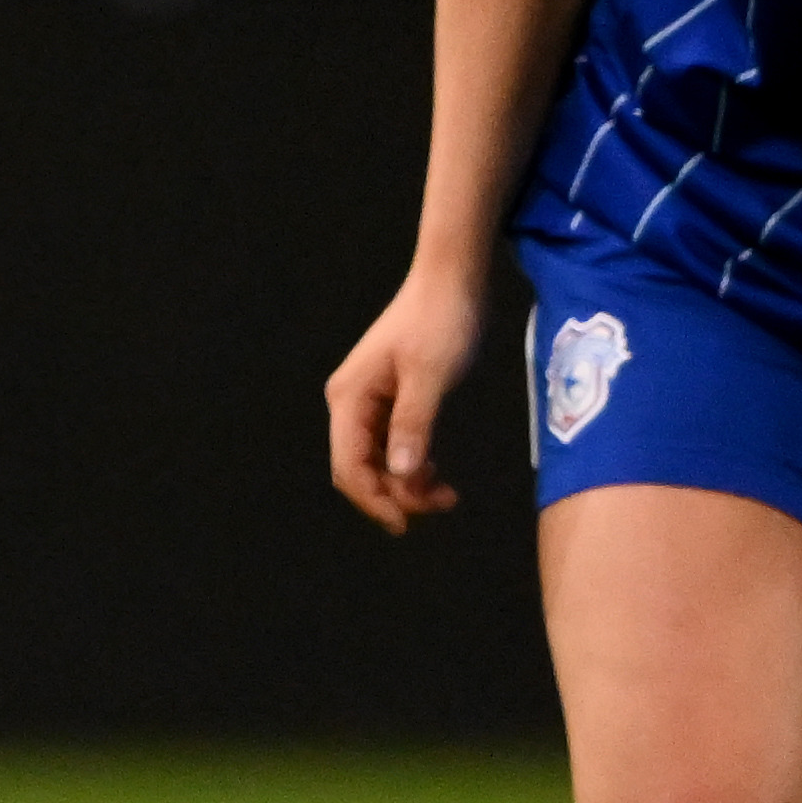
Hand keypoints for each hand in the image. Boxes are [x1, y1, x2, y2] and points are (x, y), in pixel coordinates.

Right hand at [326, 271, 496, 534]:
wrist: (452, 280)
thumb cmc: (441, 322)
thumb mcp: (430, 375)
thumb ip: (413, 425)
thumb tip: (401, 475)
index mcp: (350, 398)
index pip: (349, 467)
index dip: (375, 500)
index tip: (409, 522)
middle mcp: (350, 402)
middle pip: (358, 468)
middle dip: (394, 494)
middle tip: (441, 504)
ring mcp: (368, 401)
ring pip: (376, 460)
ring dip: (405, 483)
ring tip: (445, 492)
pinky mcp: (388, 398)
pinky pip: (390, 445)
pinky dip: (411, 464)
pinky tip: (435, 470)